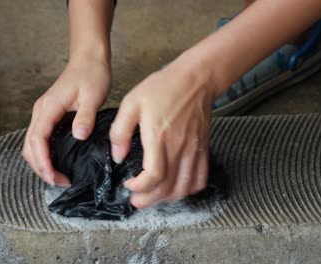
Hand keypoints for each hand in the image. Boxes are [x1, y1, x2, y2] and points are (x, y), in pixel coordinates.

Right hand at [22, 56, 110, 185]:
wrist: (89, 59)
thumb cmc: (92, 74)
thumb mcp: (93, 96)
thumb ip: (86, 117)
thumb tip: (79, 136)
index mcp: (49, 108)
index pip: (38, 140)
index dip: (43, 161)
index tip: (54, 177)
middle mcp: (41, 111)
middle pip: (30, 146)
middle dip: (41, 167)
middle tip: (61, 182)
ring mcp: (44, 113)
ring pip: (33, 143)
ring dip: (42, 162)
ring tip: (60, 177)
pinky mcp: (50, 114)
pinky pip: (41, 138)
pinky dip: (45, 153)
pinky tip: (59, 162)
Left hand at [109, 64, 214, 207]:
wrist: (196, 79)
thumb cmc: (164, 87)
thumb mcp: (132, 103)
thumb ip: (121, 131)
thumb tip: (117, 155)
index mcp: (159, 137)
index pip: (153, 176)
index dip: (139, 188)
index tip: (129, 184)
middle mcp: (179, 148)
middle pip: (168, 188)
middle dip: (150, 200)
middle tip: (137, 200)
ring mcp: (194, 150)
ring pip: (185, 187)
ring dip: (168, 198)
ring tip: (155, 196)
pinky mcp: (202, 149)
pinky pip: (200, 178)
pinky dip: (189, 189)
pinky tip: (177, 187)